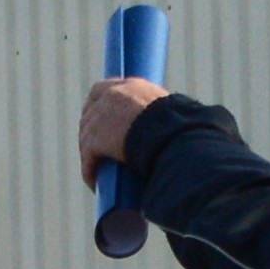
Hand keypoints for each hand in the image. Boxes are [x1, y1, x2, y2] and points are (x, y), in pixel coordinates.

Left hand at [75, 72, 166, 197]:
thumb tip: (175, 127)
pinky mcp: (94, 140)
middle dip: (91, 131)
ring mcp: (100, 117)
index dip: (99, 105)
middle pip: (90, 113)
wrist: (173, 139)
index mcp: (131, 87)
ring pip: (86, 138)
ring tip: (98, 170)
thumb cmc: (183, 129)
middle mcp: (112, 96)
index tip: (101, 120)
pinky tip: (95, 181)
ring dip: (90, 155)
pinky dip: (90, 171)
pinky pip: (88, 158)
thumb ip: (162, 115)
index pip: (104, 89)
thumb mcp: (173, 112)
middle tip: (97, 149)